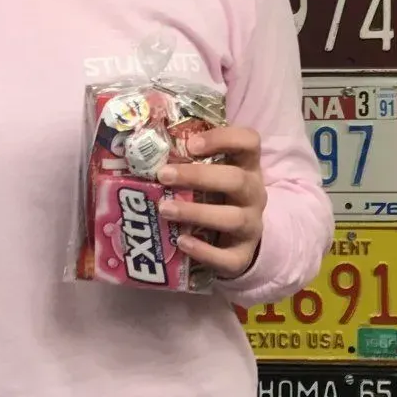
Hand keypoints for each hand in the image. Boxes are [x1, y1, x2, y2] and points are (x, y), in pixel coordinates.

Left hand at [156, 126, 264, 279]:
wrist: (237, 238)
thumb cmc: (215, 195)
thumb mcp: (210, 173)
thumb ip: (187, 159)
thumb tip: (142, 147)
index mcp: (246, 166)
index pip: (249, 142)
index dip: (223, 139)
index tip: (191, 144)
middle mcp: (254, 194)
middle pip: (237, 180)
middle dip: (198, 176)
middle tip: (163, 175)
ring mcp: (252, 225)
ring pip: (233, 218)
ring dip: (196, 212)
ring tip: (164, 209)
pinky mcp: (243, 255)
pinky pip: (229, 257)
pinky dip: (205, 251)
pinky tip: (182, 243)